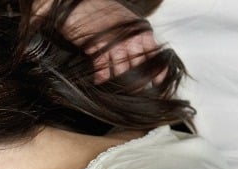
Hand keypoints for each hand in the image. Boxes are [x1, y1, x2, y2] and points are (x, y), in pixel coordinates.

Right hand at [33, 0, 163, 83]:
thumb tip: (141, 58)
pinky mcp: (98, 46)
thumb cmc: (101, 13)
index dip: (157, 71)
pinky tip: (98, 80)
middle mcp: (131, 36)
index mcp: (140, 30)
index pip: (155, 54)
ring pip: (122, 69)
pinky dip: (101, 76)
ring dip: (118, 81)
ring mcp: (114, 42)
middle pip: (139, 66)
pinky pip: (102, 67)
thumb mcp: (125, 23)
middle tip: (134, 92)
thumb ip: (134, 39)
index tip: (157, 84)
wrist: (80, 6)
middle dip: (137, 81)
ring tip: (116, 90)